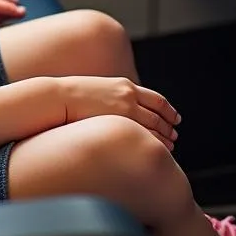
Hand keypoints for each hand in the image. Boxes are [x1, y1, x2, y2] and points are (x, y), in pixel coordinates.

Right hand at [59, 76, 180, 149]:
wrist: (60, 97)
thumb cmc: (73, 96)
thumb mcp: (99, 90)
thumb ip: (113, 97)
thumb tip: (117, 109)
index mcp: (125, 85)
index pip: (155, 98)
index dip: (168, 109)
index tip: (174, 117)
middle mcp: (129, 95)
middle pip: (158, 113)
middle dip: (169, 125)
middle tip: (175, 134)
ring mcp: (126, 108)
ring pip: (156, 125)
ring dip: (166, 136)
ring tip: (171, 145)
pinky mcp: (120, 121)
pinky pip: (146, 135)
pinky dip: (157, 142)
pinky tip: (160, 150)